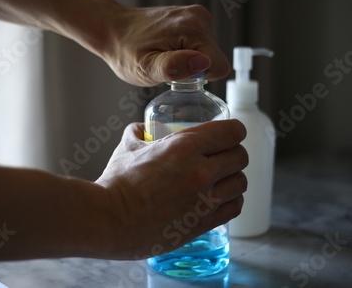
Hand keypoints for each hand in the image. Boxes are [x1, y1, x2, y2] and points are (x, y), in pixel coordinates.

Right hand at [95, 121, 247, 258]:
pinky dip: (230, 200)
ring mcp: (205, 200)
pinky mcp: (204, 223)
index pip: (233, 131)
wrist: (110, 220)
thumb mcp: (127, 147)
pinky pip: (234, 206)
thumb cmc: (116, 183)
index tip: (226, 133)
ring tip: (219, 179)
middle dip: (231, 153)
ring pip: (241, 182)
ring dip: (232, 177)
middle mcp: (202, 172)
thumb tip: (144, 128)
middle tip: (219, 156)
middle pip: (240, 156)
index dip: (232, 130)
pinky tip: (217, 198)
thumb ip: (139, 132)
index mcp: (185, 146)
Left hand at [102, 4, 230, 86]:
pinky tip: (166, 48)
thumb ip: (174, 67)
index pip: (219, 67)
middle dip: (192, 68)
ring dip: (188, 60)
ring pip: (208, 53)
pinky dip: (185, 51)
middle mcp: (199, 17)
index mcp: (193, 29)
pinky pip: (201, 45)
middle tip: (165, 64)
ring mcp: (197, 15)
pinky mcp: (193, 17)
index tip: (175, 73)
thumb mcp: (145, 68)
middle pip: (214, 59)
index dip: (199, 78)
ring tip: (163, 55)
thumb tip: (203, 63)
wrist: (112, 28)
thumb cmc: (125, 51)